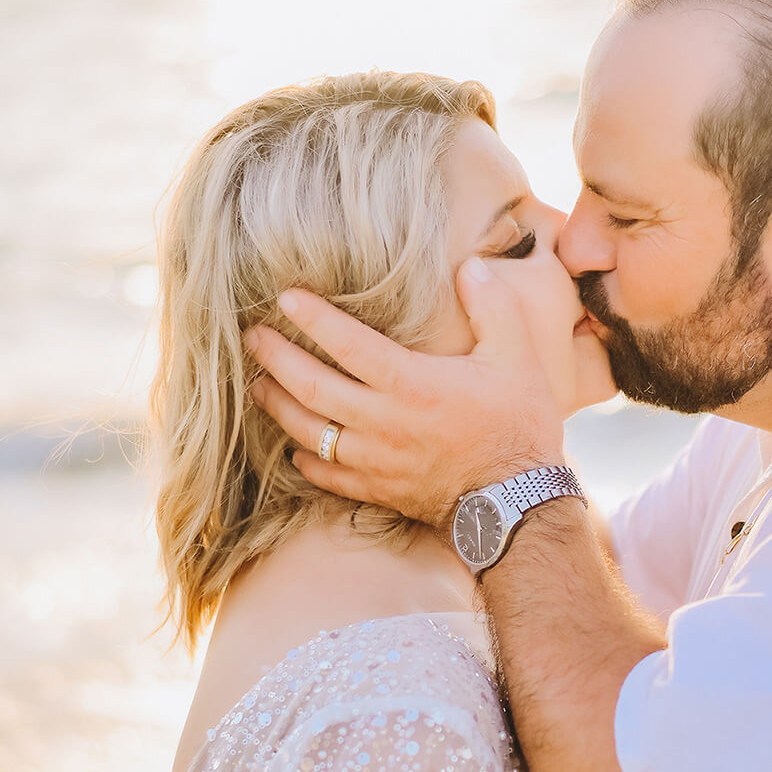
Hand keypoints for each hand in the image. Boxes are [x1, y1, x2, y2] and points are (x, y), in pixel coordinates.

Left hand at [246, 258, 564, 528]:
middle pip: (312, 386)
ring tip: (257, 384)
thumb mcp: (517, 358)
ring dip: (278, 405)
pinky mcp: (378, 490)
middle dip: (276, 358)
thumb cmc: (518, 427)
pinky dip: (304, 458)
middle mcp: (383, 422)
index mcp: (412, 384)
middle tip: (253, 337)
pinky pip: (326, 474)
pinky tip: (293, 446)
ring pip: (309, 430)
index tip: (285, 297)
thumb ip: (492, 306)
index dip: (313, 318)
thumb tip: (470, 265)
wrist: (517, 506)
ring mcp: (375, 460)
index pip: (348, 344)